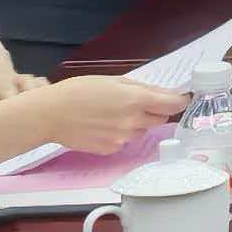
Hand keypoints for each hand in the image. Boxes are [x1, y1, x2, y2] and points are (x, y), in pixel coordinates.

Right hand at [25, 74, 188, 158]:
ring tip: (113, 113)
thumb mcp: (113, 80)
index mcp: (135, 100)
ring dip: (137, 123)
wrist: (50, 115)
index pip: (172, 104)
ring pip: (142, 131)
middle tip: (137, 102)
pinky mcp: (111, 150)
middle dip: (155, 110)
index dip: (179, 100)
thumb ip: (142, 87)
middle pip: (160, 118)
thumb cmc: (79, 91)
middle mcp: (133, 122)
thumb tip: (164, 93)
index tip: (181, 98)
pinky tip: (103, 125)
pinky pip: (126, 141)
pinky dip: (121, 134)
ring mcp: (122, 138)